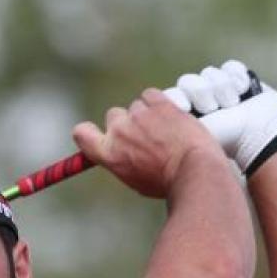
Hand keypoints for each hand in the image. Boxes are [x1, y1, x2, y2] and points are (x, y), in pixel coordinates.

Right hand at [71, 88, 226, 198]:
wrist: (194, 170)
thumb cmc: (168, 182)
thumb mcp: (136, 181)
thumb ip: (123, 162)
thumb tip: (124, 156)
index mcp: (109, 154)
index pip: (82, 133)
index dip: (89, 131)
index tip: (99, 133)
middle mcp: (119, 132)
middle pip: (114, 116)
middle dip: (128, 123)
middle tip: (147, 136)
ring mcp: (138, 115)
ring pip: (136, 106)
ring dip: (147, 114)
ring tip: (166, 130)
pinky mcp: (159, 104)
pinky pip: (150, 95)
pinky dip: (158, 102)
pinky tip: (168, 114)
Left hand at [165, 60, 276, 175]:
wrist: (258, 137)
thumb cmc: (222, 140)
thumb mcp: (188, 135)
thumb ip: (163, 125)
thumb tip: (142, 113)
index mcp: (182, 114)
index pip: (171, 94)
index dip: (180, 100)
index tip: (187, 110)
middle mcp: (199, 100)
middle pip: (188, 82)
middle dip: (202, 96)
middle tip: (214, 111)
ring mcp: (219, 88)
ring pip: (210, 74)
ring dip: (222, 91)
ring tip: (231, 107)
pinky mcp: (239, 78)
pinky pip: (231, 67)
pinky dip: (238, 80)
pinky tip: (245, 94)